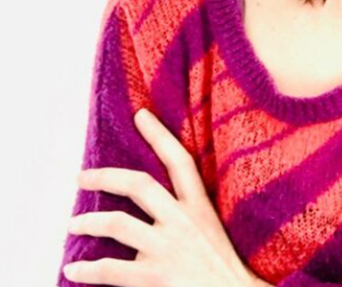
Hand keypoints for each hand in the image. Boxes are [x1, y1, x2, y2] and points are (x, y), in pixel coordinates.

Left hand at [63, 107, 261, 286]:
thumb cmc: (224, 268)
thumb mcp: (213, 231)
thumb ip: (189, 216)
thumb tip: (156, 210)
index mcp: (200, 207)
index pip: (180, 161)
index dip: (159, 135)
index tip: (141, 115)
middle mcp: (183, 221)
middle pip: (139, 185)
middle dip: (106, 177)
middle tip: (83, 177)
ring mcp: (168, 248)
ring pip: (117, 223)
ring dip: (89, 222)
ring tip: (74, 224)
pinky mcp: (155, 276)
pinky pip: (111, 269)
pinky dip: (87, 269)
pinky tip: (74, 268)